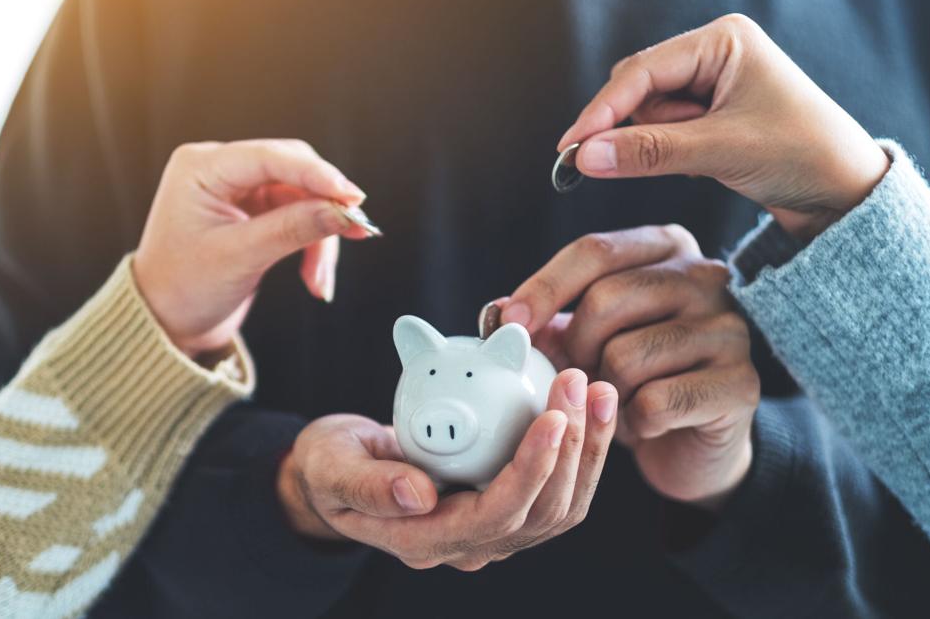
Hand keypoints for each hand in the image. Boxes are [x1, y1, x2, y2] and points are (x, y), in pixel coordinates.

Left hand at [133, 139, 370, 357]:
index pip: (270, 157)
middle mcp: (220, 170)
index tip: (353, 197)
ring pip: (303, 198)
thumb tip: (343, 212)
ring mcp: (239, 190)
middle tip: (357, 231)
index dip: (317, 175)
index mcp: (201, 168)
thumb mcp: (239, 258)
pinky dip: (311, 245)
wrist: (165, 324)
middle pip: (294, 172)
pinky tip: (315, 279)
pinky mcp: (255, 212)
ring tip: (321, 280)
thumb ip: (292, 229)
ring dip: (320, 236)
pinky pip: (298, 217)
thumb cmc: (183, 290)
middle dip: (324, 206)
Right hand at [278, 370, 617, 569]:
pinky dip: (581, 447)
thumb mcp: (332, 468)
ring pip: (561, 504)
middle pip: (542, 512)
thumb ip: (367, 485)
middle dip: (572, 449)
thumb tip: (418, 496)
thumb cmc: (332, 464)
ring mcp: (492, 530)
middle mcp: (469, 545)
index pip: (496, 515)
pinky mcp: (508, 506)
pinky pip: (558, 486)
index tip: (551, 416)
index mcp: (426, 540)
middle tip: (579, 384)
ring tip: (598, 390)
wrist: (340, 470)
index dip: (531, 469)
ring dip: (588, 448)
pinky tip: (589, 403)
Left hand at [500, 225, 758, 509]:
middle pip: (607, 299)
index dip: (543, 288)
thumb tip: (497, 313)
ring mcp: (730, 329)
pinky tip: (644, 423)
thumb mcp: (584, 339)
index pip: (594, 251)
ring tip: (615, 400)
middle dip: (575, 348)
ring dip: (604, 392)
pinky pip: (656, 402)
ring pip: (628, 356)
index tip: (507, 325)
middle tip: (578, 377)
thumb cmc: (633, 377)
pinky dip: (634, 422)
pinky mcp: (742, 384)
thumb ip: (546, 320)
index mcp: (666, 248)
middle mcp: (707, 277)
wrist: (691, 441)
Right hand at [561, 13, 889, 240]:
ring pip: (646, 114)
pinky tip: (700, 164)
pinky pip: (663, 130)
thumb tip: (585, 156)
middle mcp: (714, 53)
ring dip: (654, 144)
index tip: (571, 147)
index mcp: (723, 41)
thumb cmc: (803, 156)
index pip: (641, 72)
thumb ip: (648, 152)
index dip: (602, 111)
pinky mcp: (711, 114)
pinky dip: (666, 152)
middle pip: (637, 88)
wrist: (847, 193)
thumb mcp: (721, 152)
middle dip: (632, 128)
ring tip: (701, 161)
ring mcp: (712, 84)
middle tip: (625, 162)